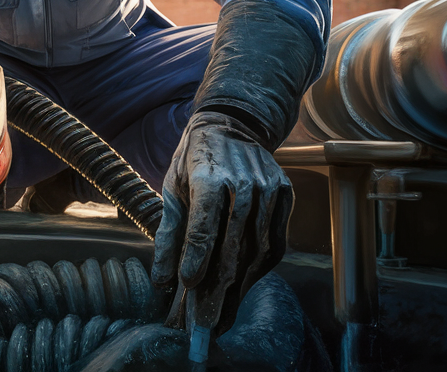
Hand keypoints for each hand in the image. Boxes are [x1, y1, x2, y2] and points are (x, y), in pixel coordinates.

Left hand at [151, 111, 292, 336]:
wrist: (233, 124)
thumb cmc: (193, 160)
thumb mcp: (172, 187)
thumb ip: (168, 234)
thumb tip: (162, 281)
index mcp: (209, 176)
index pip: (203, 224)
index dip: (195, 258)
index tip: (187, 287)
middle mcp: (243, 183)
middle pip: (232, 245)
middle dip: (217, 288)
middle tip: (204, 322)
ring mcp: (268, 189)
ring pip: (257, 250)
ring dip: (240, 287)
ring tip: (223, 315)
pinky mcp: (285, 194)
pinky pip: (275, 242)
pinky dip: (260, 270)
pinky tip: (244, 288)